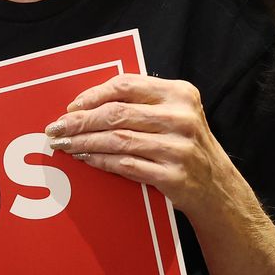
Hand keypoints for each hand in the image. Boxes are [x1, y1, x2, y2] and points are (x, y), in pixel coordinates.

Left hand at [44, 74, 250, 223]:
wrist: (217, 188)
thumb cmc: (187, 146)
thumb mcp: (176, 114)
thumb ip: (142, 103)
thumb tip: (87, 104)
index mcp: (180, 93)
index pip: (127, 85)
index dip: (94, 94)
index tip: (71, 106)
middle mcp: (182, 117)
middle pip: (117, 113)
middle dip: (80, 121)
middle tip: (56, 128)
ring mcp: (178, 148)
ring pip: (117, 140)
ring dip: (84, 143)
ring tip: (64, 145)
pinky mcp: (173, 176)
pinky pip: (126, 165)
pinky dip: (100, 161)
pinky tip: (85, 159)